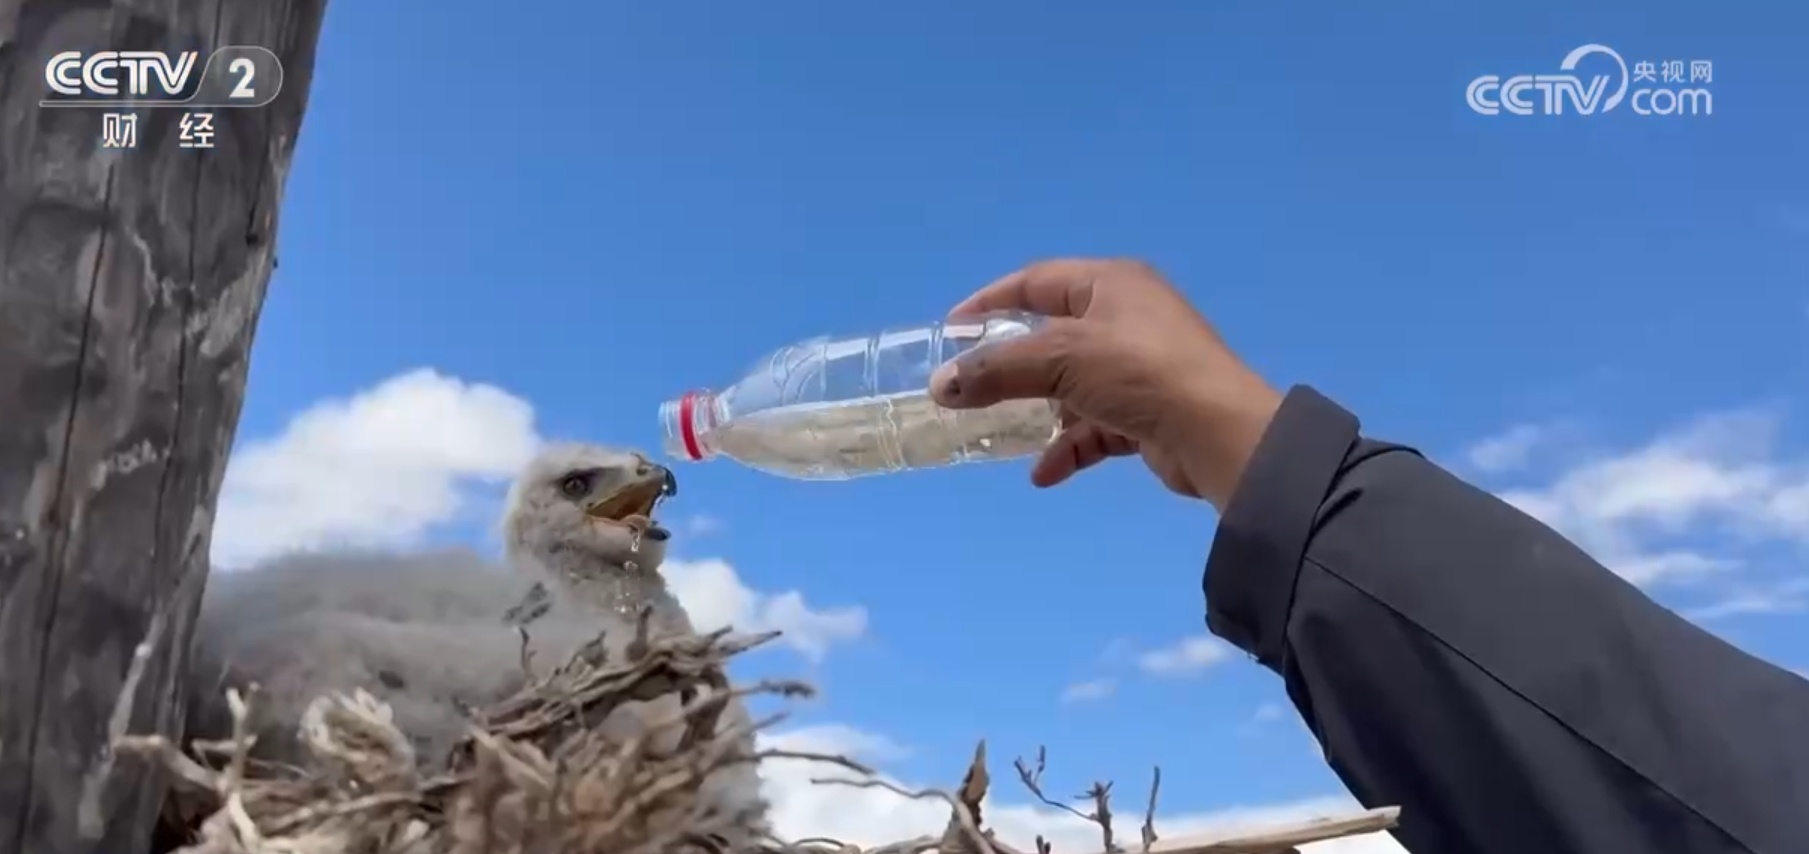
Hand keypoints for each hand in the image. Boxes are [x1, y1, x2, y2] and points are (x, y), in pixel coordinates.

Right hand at [929, 258, 1282, 507]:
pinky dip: (1069, 445)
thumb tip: (941, 385)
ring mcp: (1140, 367)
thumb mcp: (1060, 360)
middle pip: (1052, 336)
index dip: (991, 302)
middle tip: (970, 388)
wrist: (1218, 434)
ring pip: (1072, 386)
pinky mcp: (1149, 413)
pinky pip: (1095, 425)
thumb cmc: (1139, 373)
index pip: (1037, 281)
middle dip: (1011, 366)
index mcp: (1111, 284)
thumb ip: (996, 370)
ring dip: (1039, 413)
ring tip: (1003, 435)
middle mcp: (1127, 317)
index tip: (951, 333)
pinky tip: (1046, 473)